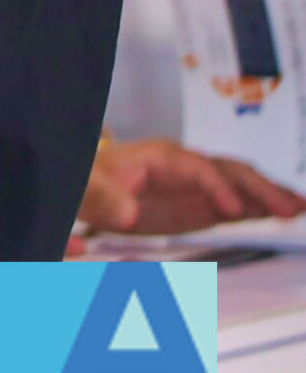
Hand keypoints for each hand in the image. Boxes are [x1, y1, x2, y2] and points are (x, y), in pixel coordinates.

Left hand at [78, 135, 305, 237]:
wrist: (89, 187)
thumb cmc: (88, 181)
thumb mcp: (87, 187)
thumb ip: (105, 199)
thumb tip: (128, 215)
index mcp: (160, 157)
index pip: (197, 168)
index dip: (216, 187)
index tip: (232, 210)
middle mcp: (187, 166)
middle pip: (230, 171)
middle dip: (260, 189)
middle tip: (290, 208)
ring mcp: (200, 186)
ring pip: (243, 186)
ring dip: (272, 196)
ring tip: (301, 208)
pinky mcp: (205, 205)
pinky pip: (240, 204)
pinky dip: (264, 208)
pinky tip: (287, 213)